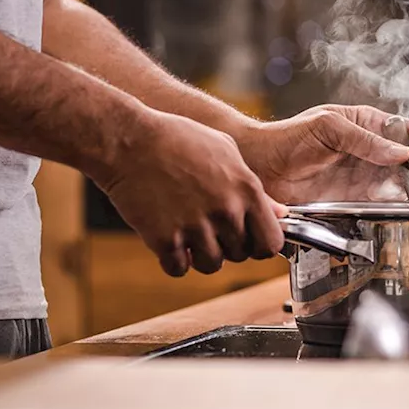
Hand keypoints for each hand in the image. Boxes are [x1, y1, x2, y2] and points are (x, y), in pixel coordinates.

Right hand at [92, 110, 286, 276]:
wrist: (129, 140)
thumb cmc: (177, 139)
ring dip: (201, 256)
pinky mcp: (165, 239)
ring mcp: (195, 226)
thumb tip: (279, 213)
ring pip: (212, 266)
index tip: (249, 240)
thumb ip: (254, 187)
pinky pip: (179, 269)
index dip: (261, 245)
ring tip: (188, 233)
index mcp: (246, 189)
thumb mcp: (226, 152)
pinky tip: (169, 238)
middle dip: (228, 247)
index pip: (271, 242)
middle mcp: (225, 210)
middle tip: (209, 229)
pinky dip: (173, 260)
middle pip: (241, 255)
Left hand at [236, 104, 408, 204]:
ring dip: (407, 188)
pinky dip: (392, 206)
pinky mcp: (356, 198)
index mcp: (367, 123)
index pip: (406, 128)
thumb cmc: (289, 138)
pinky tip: (390, 206)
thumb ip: (364, 139)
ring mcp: (364, 174)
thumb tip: (401, 153)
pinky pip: (382, 202)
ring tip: (405, 195)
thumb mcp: (328, 128)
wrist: (262, 168)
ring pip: (400, 181)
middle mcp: (371, 149)